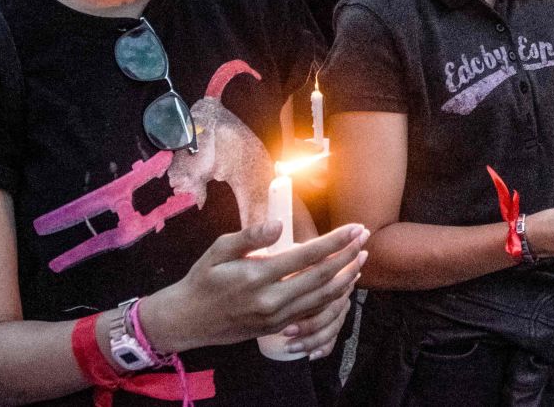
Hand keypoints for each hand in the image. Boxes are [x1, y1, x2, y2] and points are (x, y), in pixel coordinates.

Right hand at [143, 221, 367, 353]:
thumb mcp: (218, 249)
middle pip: (321, 278)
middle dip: (347, 256)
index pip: (306, 256)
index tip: (353, 227)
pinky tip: (343, 282)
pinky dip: (333, 297)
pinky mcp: (278, 328)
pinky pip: (313, 313)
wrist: (188, 320)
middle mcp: (271, 300)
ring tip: (361, 258)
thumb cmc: (203, 279)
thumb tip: (277, 225)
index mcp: (257, 277)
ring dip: (346, 278)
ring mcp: (276, 318)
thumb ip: (249, 236)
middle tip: (364, 237)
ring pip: (322, 299)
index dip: (334, 241)